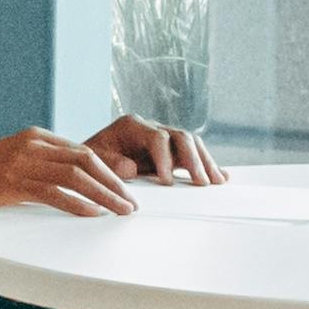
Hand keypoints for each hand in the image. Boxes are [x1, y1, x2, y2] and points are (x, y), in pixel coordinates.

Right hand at [0, 126, 144, 218]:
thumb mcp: (16, 160)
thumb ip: (43, 164)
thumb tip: (77, 182)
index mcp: (37, 137)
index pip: (83, 151)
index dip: (109, 171)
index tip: (126, 189)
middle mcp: (32, 145)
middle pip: (85, 161)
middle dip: (113, 183)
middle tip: (131, 203)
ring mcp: (21, 163)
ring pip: (74, 177)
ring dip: (102, 195)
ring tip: (120, 211)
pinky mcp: (10, 184)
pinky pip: (52, 193)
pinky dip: (76, 204)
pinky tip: (91, 214)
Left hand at [86, 114, 221, 187]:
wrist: (87, 159)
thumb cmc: (88, 159)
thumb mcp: (92, 159)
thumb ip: (110, 162)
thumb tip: (131, 168)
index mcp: (132, 126)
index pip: (157, 137)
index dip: (165, 158)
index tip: (167, 181)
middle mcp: (151, 127)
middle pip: (180, 136)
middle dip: (192, 160)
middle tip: (200, 182)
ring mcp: (163, 137)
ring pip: (191, 143)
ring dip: (205, 162)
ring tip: (216, 181)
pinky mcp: (170, 151)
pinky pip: (192, 154)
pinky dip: (205, 164)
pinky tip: (221, 176)